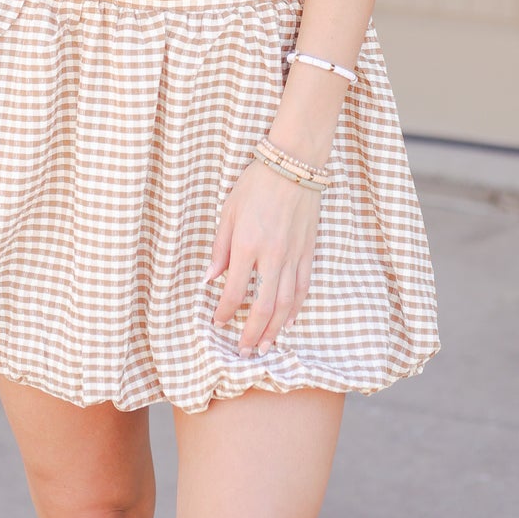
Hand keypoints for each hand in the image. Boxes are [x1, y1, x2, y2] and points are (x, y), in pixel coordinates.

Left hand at [204, 157, 320, 354]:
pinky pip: (302, 287)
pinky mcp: (308, 252)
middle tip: (244, 352)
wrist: (294, 165)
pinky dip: (295, 308)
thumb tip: (210, 279)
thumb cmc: (256, 185)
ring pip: (286, 303)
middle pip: (263, 306)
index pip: (234, 291)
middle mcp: (272, 256)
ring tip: (264, 346)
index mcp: (247, 245)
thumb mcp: (228, 211)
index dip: (225, 312)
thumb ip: (220, 249)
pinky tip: (287, 322)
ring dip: (274, 329)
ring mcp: (294, 256)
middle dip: (251, 332)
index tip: (218, 323)